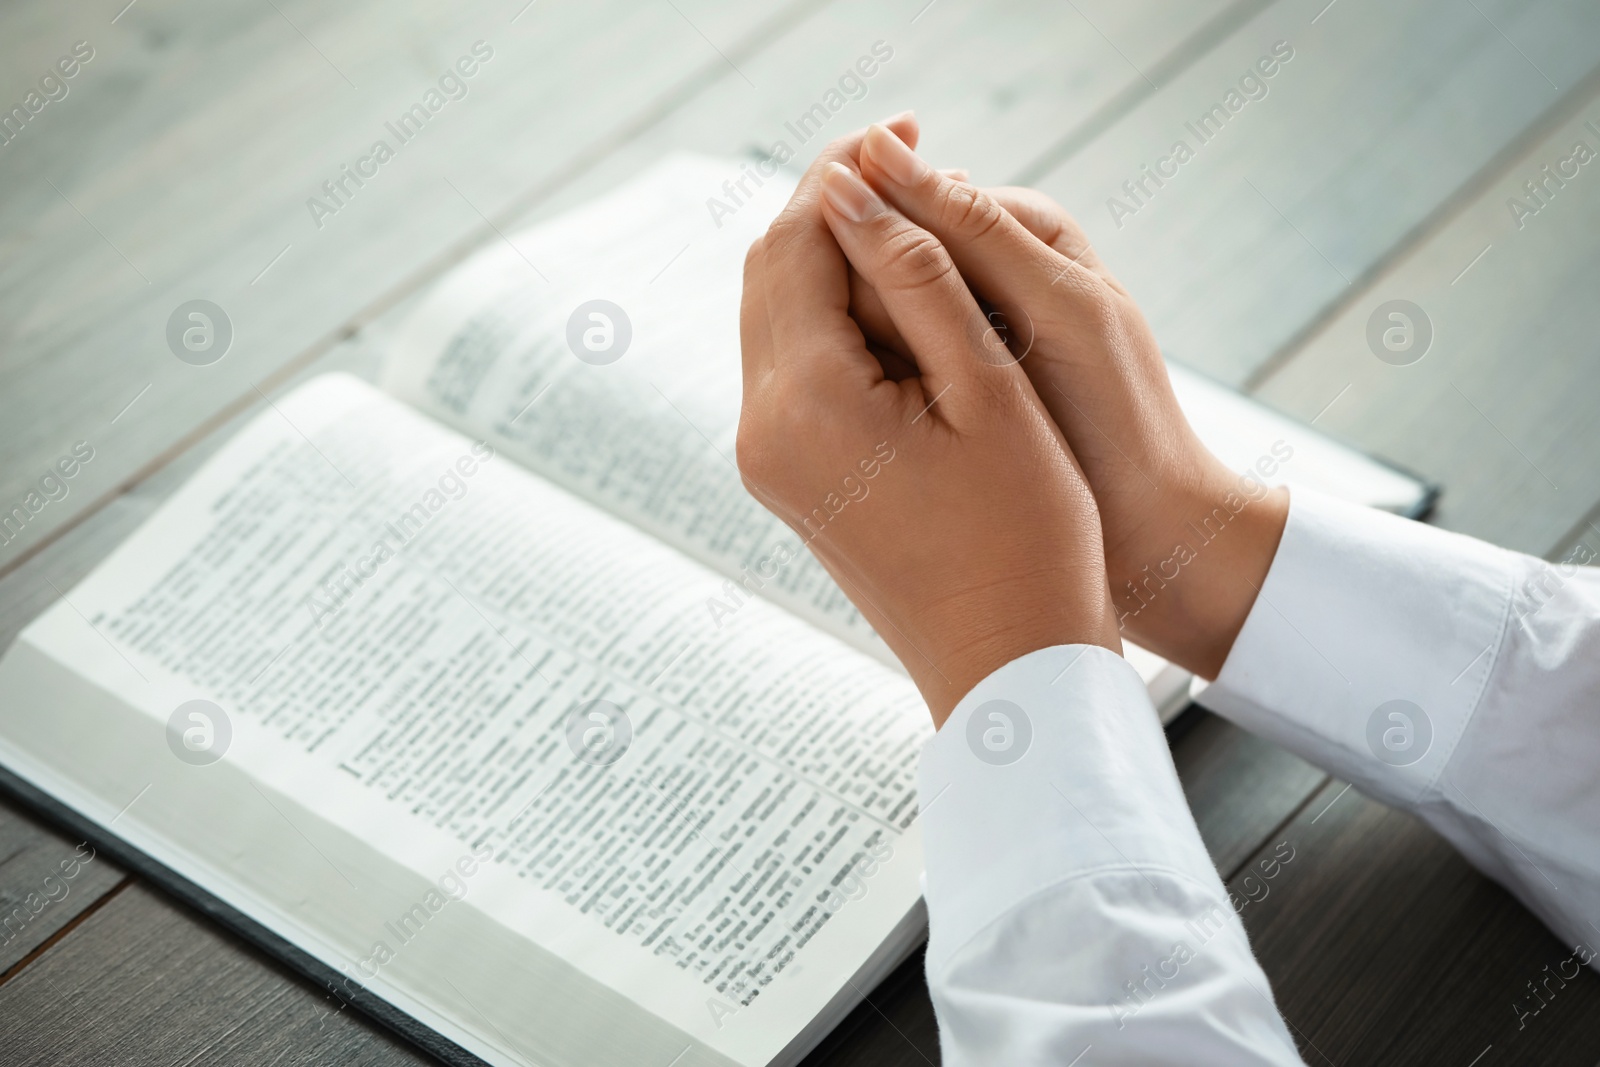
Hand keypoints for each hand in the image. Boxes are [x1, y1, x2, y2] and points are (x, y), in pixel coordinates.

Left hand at [737, 130, 1119, 725]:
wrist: (1010, 663)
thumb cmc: (1026, 536)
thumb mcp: (990, 389)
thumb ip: (918, 277)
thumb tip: (859, 188)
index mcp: (805, 402)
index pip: (799, 243)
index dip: (847, 177)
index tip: (905, 134)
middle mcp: (762, 429)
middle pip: (771, 273)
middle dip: (831, 209)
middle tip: (908, 160)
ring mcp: (768, 459)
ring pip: (776, 317)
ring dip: (832, 261)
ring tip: (913, 224)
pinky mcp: (788, 478)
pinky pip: (792, 368)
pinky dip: (834, 319)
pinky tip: (899, 302)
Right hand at [850, 122, 1288, 678]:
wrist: (1150, 531)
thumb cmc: (1116, 419)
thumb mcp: (1053, 309)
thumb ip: (973, 232)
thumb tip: (876, 144)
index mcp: (1019, 227)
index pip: (907, 208)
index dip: (873, 253)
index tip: (877, 329)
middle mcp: (985, 269)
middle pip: (883, 258)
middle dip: (863, 309)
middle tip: (880, 384)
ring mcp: (960, 331)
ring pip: (872, 318)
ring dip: (861, 356)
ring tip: (871, 414)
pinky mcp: (946, 388)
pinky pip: (883, 371)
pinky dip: (874, 393)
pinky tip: (866, 432)